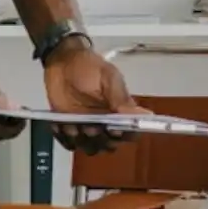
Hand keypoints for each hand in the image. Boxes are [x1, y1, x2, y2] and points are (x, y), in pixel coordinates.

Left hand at [42, 39, 143, 153]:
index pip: (130, 133)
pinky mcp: (67, 127)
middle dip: (102, 139)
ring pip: (89, 147)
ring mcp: (86, 127)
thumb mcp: (108, 77)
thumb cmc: (87, 66)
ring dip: (82, 139)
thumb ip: (121, 98)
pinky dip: (64, 137)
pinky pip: (68, 142)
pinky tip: (62, 124)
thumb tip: (146, 115)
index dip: (124, 136)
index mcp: (120, 112)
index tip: (115, 129)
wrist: (61, 61)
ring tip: (74, 124)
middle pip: (109, 145)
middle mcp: (105, 123)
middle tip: (92, 126)